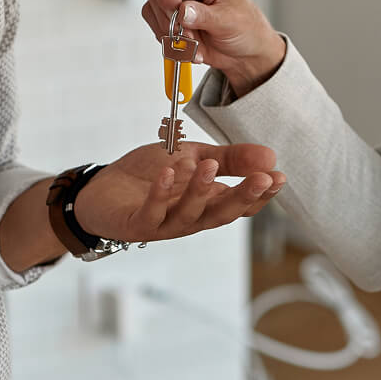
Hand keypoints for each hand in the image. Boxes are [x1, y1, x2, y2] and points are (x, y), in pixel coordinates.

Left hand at [75, 140, 284, 242]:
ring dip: (200, 191)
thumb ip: (229, 158)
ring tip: (210, 166)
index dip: (261, 193)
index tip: (279, 175)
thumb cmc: (148, 176)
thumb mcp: (193, 157)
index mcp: (207, 202)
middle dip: (243, 197)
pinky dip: (159, 194)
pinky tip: (167, 173)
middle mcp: (190, 218)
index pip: (241, 203)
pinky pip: (151, 213)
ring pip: (189, 215)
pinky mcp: (137, 225)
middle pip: (222, 213)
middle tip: (263, 178)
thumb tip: (269, 154)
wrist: (102, 189)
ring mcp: (165, 224)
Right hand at [143, 0, 286, 97]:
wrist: (245, 51)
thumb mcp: (229, 21)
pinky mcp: (171, 12)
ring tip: (192, 43)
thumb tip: (182, 12)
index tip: (177, 16)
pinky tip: (187, 45)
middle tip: (189, 37)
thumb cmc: (246, 28)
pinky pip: (154, 22)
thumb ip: (204, 15)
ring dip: (169, 32)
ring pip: (153, 8)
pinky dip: (167, 38)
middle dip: (171, 20)